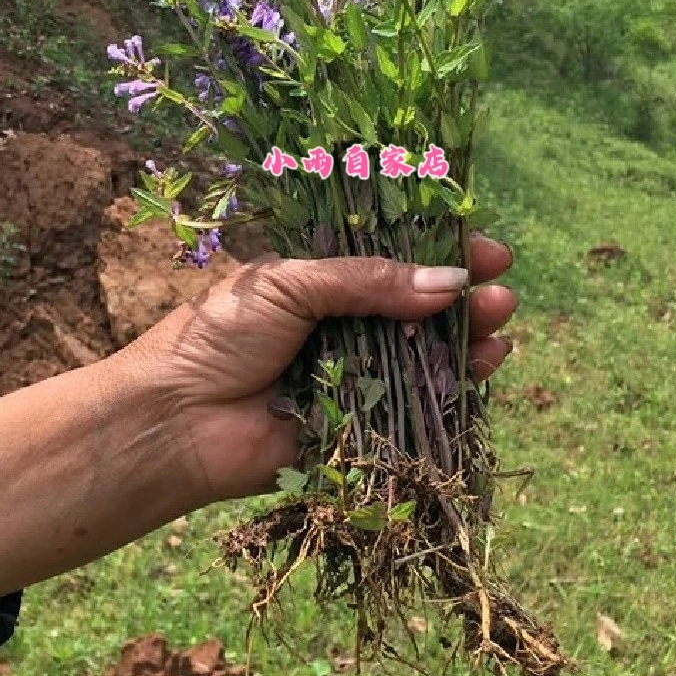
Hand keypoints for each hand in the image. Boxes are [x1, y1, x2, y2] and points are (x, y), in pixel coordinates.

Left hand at [0, 237, 516, 602]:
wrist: (175, 421)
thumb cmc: (220, 336)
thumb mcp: (291, 284)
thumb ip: (367, 282)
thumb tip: (447, 284)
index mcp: (317, 282)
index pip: (390, 259)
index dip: (437, 253)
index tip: (484, 248)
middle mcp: (339, 326)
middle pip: (415, 309)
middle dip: (461, 298)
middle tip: (500, 290)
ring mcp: (351, 376)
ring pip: (423, 356)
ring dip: (465, 340)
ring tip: (499, 324)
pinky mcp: (358, 427)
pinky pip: (414, 408)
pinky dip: (450, 391)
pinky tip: (481, 370)